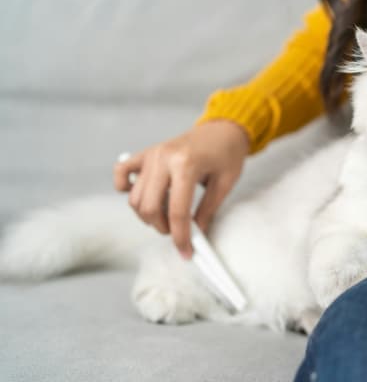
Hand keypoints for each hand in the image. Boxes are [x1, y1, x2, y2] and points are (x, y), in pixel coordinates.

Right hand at [113, 120, 249, 257]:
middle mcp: (163, 158)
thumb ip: (207, 211)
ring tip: (168, 215)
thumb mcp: (225, 184)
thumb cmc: (228, 154)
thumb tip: (195, 236)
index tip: (186, 252)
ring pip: (135, 197)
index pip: (177, 211)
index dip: (181, 237)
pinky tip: (141, 196)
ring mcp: (152, 154)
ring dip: (148, 215)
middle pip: (149, 207)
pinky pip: (122, 172)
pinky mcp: (146, 153)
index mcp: (186, 165)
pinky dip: (125, 188)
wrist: (223, 129)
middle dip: (162, 228)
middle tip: (178, 232)